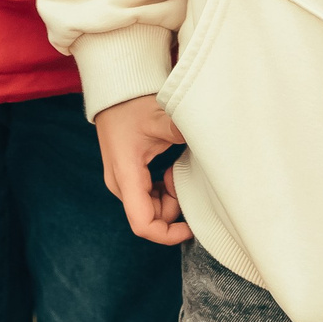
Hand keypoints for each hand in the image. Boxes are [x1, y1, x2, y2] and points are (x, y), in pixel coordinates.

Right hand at [95, 95, 190, 244]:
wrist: (113, 88)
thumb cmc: (132, 102)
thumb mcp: (159, 117)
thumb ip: (181, 132)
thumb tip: (208, 140)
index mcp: (125, 175)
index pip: (143, 223)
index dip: (167, 234)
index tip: (190, 227)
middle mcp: (120, 183)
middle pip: (149, 216)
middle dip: (172, 208)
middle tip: (184, 181)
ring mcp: (121, 179)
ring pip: (149, 207)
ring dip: (167, 198)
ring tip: (176, 171)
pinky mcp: (126, 174)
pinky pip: (146, 195)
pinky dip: (162, 190)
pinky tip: (169, 170)